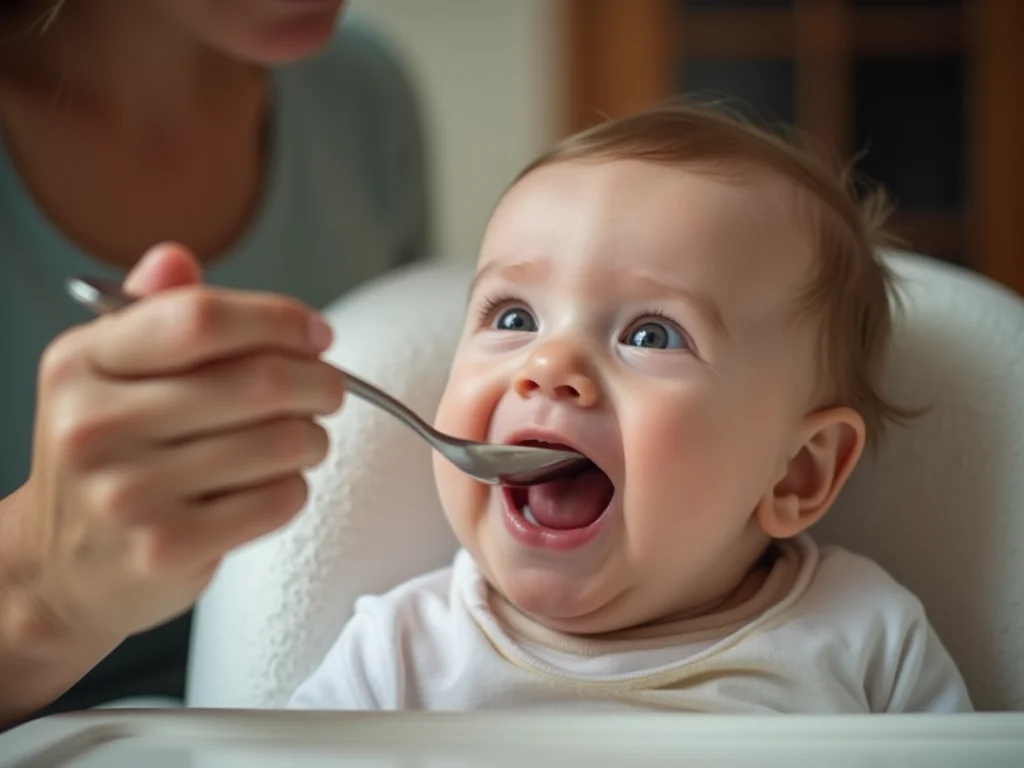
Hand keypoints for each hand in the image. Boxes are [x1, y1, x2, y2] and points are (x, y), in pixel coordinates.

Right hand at [9, 243, 343, 646]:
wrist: (58, 568)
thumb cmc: (106, 455)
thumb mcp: (105, 373)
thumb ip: (150, 313)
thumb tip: (176, 257)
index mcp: (82, 363)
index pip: (201, 318)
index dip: (279, 320)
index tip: (318, 335)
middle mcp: (95, 425)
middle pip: (260, 382)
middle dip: (320, 383)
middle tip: (329, 390)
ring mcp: (128, 493)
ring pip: (281, 443)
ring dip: (314, 438)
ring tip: (304, 439)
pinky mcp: (166, 548)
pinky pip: (278, 500)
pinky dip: (296, 487)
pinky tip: (276, 484)